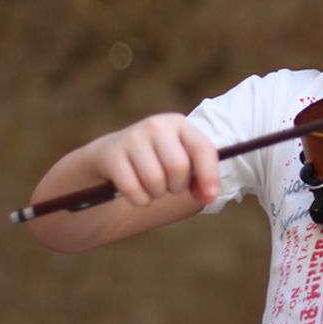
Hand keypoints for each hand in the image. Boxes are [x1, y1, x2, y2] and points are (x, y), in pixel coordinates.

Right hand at [86, 113, 219, 206]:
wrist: (111, 154)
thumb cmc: (157, 159)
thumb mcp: (181, 160)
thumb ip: (200, 178)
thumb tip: (209, 197)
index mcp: (179, 123)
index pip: (202, 148)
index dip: (209, 175)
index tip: (210, 196)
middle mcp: (156, 126)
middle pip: (178, 167)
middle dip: (178, 186)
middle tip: (171, 187)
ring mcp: (132, 137)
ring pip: (155, 180)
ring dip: (157, 194)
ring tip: (154, 188)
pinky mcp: (111, 154)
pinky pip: (132, 189)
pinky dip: (140, 200)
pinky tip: (139, 193)